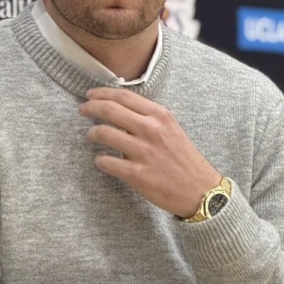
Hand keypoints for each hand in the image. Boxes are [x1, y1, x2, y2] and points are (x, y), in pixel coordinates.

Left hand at [79, 88, 220, 216]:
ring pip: (104, 133)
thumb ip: (149, 118)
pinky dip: (100, 160)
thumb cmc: (184, 160)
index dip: (102, 93)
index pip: (124, 96)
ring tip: (91, 136)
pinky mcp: (137, 174)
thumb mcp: (172, 129)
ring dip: (92, 134)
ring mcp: (143, 152)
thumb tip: (120, 110)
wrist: (200, 190)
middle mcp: (151, 130)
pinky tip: (102, 160)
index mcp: (160, 116)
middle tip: (82, 111)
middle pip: (109, 110)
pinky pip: (106, 162)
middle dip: (90, 108)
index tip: (91, 95)